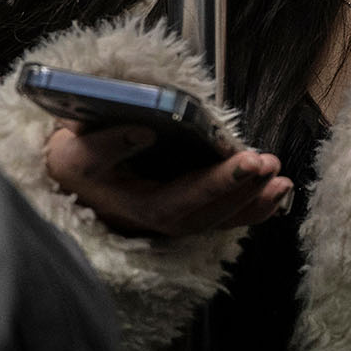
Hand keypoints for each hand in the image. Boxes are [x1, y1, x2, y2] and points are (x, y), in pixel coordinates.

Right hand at [45, 122, 289, 236]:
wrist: (69, 180)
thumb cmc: (75, 162)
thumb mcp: (75, 151)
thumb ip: (107, 143)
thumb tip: (145, 130)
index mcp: (137, 208)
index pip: (184, 200)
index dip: (219, 182)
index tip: (248, 160)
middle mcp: (161, 221)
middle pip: (209, 212)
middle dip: (243, 188)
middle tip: (270, 163)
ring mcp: (176, 219)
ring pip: (221, 218)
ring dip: (255, 200)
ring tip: (280, 177)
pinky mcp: (187, 211)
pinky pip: (224, 217)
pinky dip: (253, 208)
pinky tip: (277, 192)